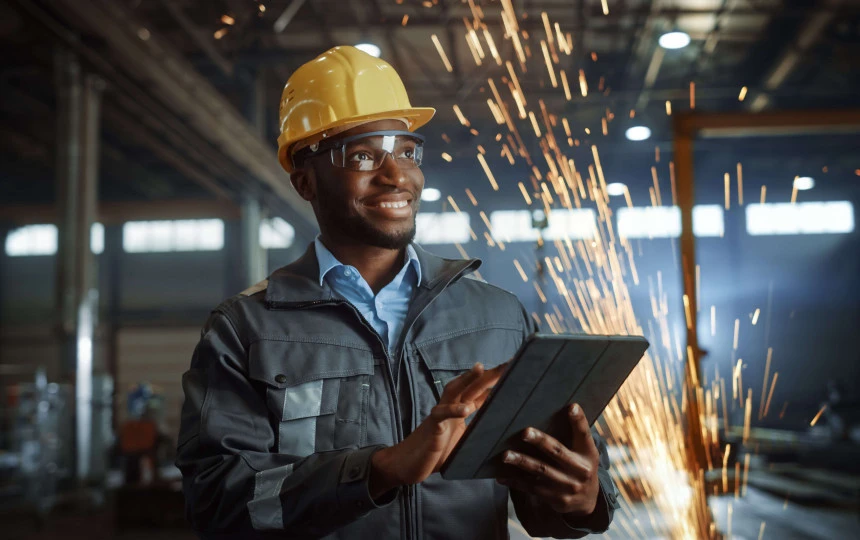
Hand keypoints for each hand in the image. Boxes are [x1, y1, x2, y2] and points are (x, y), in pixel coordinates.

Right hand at [369, 362, 506, 496]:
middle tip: (508, 363)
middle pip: (471, 386)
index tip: (513, 370)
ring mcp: (441, 415)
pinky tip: (466, 409)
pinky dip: (453, 410)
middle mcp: (451, 408)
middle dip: (489, 374)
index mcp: (460, 411)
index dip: (496, 382)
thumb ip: (476, 432)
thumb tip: (499, 430)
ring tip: (482, 369)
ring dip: (468, 379)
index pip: (481, 393)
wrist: (406, 464)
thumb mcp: (463, 442)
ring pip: (454, 391)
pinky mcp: (432, 426)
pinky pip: (441, 414)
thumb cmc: (435, 453)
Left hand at [496, 403, 599, 515]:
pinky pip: (532, 488)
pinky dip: (516, 481)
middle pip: (557, 452)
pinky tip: (502, 476)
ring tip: (506, 455)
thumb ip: (575, 434)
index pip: (584, 434)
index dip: (578, 420)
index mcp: (588, 453)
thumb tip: (563, 408)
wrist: (588, 500)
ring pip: (541, 471)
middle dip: (540, 441)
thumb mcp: (585, 451)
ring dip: (522, 462)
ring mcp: (568, 486)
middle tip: (524, 432)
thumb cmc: (581, 466)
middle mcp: (580, 470)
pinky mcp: (556, 499)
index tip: (571, 407)